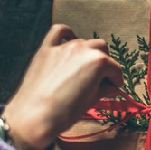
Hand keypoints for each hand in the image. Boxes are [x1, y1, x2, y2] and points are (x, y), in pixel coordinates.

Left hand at [3, 24, 123, 149]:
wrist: (34, 117)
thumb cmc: (63, 113)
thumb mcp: (90, 102)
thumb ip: (103, 90)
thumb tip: (111, 88)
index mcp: (98, 62)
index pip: (114, 68)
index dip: (116, 80)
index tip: (115, 87)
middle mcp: (82, 49)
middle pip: (102, 50)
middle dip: (104, 64)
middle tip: (101, 79)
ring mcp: (63, 47)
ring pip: (84, 42)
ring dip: (88, 53)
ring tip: (84, 69)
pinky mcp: (47, 49)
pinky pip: (58, 32)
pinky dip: (66, 34)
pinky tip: (69, 43)